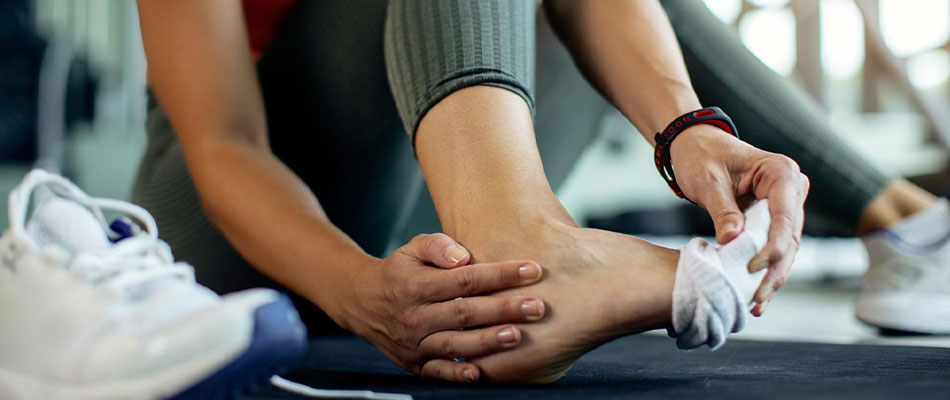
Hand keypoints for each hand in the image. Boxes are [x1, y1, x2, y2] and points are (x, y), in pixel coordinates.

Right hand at [337, 233, 545, 381]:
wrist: (362, 302)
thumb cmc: (399, 271)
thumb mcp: (412, 248)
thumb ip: (438, 246)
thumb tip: (462, 257)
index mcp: (417, 286)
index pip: (465, 279)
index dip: (500, 274)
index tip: (533, 270)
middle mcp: (416, 316)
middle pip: (466, 312)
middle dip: (504, 309)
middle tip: (538, 306)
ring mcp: (415, 343)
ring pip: (456, 343)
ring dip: (488, 341)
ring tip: (518, 335)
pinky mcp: (415, 363)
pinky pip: (438, 371)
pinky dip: (458, 374)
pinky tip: (481, 373)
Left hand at [669, 125, 809, 315]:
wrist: (695, 146)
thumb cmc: (701, 156)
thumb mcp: (708, 181)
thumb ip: (722, 210)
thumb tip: (732, 241)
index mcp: (780, 172)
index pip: (784, 216)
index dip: (772, 246)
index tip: (753, 268)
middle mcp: (792, 188)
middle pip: (790, 236)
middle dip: (774, 270)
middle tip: (757, 298)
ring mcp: (787, 204)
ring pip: (787, 247)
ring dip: (772, 276)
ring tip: (756, 304)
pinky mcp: (775, 218)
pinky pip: (775, 247)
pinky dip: (766, 269)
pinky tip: (757, 295)